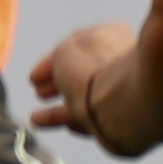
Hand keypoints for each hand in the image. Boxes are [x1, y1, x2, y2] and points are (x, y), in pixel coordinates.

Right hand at [27, 20, 141, 152]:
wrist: (126, 106)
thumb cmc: (96, 70)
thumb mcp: (64, 53)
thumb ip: (61, 57)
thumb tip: (63, 64)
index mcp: (114, 37)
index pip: (78, 48)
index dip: (52, 62)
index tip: (32, 78)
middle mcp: (123, 62)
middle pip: (85, 74)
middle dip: (58, 85)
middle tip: (39, 93)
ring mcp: (128, 90)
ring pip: (92, 99)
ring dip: (63, 110)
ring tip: (37, 119)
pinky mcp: (130, 118)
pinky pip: (102, 118)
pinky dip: (83, 121)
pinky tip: (68, 126)